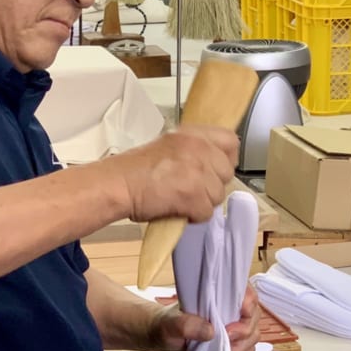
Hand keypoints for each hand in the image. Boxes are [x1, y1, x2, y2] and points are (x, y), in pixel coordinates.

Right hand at [113, 125, 239, 222]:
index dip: (225, 159)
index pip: (231, 142)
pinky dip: (193, 216)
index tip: (214, 169)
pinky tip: (177, 209)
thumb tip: (212, 164)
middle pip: (226, 173)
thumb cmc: (136, 169)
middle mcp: (199, 149)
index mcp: (194, 135)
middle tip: (191, 188)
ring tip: (181, 199)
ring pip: (218, 195)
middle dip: (212, 185)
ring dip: (202, 202)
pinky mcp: (193, 195)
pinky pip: (206, 212)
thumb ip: (194, 150)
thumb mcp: (170, 145)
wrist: (119, 184)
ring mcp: (198, 172)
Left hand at [147, 286, 260, 350]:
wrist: (166, 336)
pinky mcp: (235, 343)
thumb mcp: (170, 323)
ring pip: (253, 337)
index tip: (232, 324)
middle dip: (243, 333)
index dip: (248, 306)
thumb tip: (210, 331)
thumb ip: (186, 324)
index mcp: (221, 293)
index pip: (247, 294)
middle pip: (253, 318)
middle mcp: (233, 307)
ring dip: (240, 349)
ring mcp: (237, 326)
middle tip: (225, 339)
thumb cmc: (168, 323)